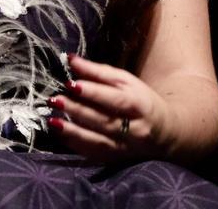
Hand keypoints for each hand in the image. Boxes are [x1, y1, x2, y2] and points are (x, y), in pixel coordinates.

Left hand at [45, 52, 175, 164]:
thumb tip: (70, 59)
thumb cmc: (140, 100)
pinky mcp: (116, 158)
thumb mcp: (125, 81)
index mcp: (138, 105)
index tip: (71, 84)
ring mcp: (125, 147)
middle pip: (104, 121)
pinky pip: (94, 154)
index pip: (115, 100)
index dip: (93, 93)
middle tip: (55, 100)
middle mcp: (134, 129)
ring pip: (98, 141)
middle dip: (78, 111)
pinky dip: (75, 145)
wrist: (165, 132)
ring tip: (52, 120)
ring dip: (73, 132)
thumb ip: (98, 71)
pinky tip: (59, 134)